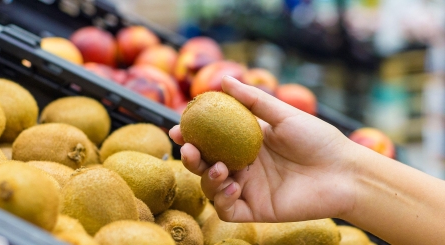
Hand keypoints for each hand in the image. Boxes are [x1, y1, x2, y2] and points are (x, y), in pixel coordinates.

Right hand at [169, 76, 357, 222]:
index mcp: (246, 142)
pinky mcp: (256, 210)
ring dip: (207, 178)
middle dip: (191, 157)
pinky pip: (228, 209)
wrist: (344, 171)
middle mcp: (243, 165)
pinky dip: (223, 200)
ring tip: (220, 168)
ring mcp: (249, 188)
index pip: (211, 139)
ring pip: (212, 187)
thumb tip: (224, 79)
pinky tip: (234, 187)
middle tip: (188, 148)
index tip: (178, 127)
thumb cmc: (318, 139)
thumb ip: (253, 100)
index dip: (191, 134)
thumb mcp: (283, 115)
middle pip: (206, 164)